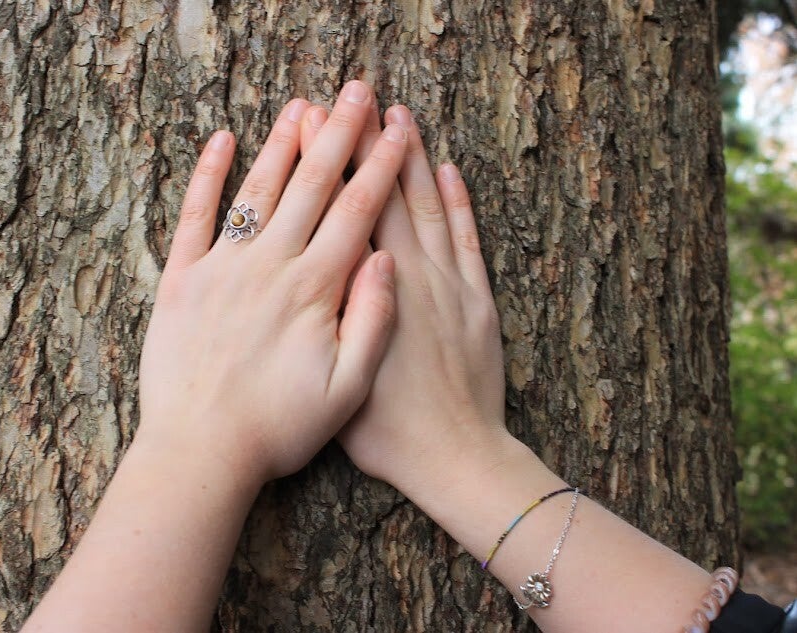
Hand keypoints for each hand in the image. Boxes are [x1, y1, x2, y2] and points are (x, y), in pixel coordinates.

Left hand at [138, 81, 408, 484]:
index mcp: (313, 289)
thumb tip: (385, 259)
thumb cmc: (278, 428)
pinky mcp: (182, 278)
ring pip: (258, 190)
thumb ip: (372, 322)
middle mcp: (269, 265)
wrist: (200, 451)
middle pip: (311, 186)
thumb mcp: (346, 390)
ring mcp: (222, 267)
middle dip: (338, 135)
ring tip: (301, 105)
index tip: (397, 131)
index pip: (356, 212)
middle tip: (356, 92)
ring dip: (282, 144)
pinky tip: (222, 140)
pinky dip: (208, 175)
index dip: (380, 167)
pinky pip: (195, 215)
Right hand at [300, 102, 514, 494]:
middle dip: (367, 144)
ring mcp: (450, 285)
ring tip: (402, 116)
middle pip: (386, 196)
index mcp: (372, 293)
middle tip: (354, 99)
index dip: (330, 164)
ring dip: (415, 159)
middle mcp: (412, 277)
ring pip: (429, 207)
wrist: (455, 457)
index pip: (346, 212)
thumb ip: (333, 314)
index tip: (316, 122)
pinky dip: (460, 202)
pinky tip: (448, 171)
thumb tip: (324, 262)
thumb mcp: (338, 378)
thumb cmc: (385, 431)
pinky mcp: (479, 301)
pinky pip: (470, 239)